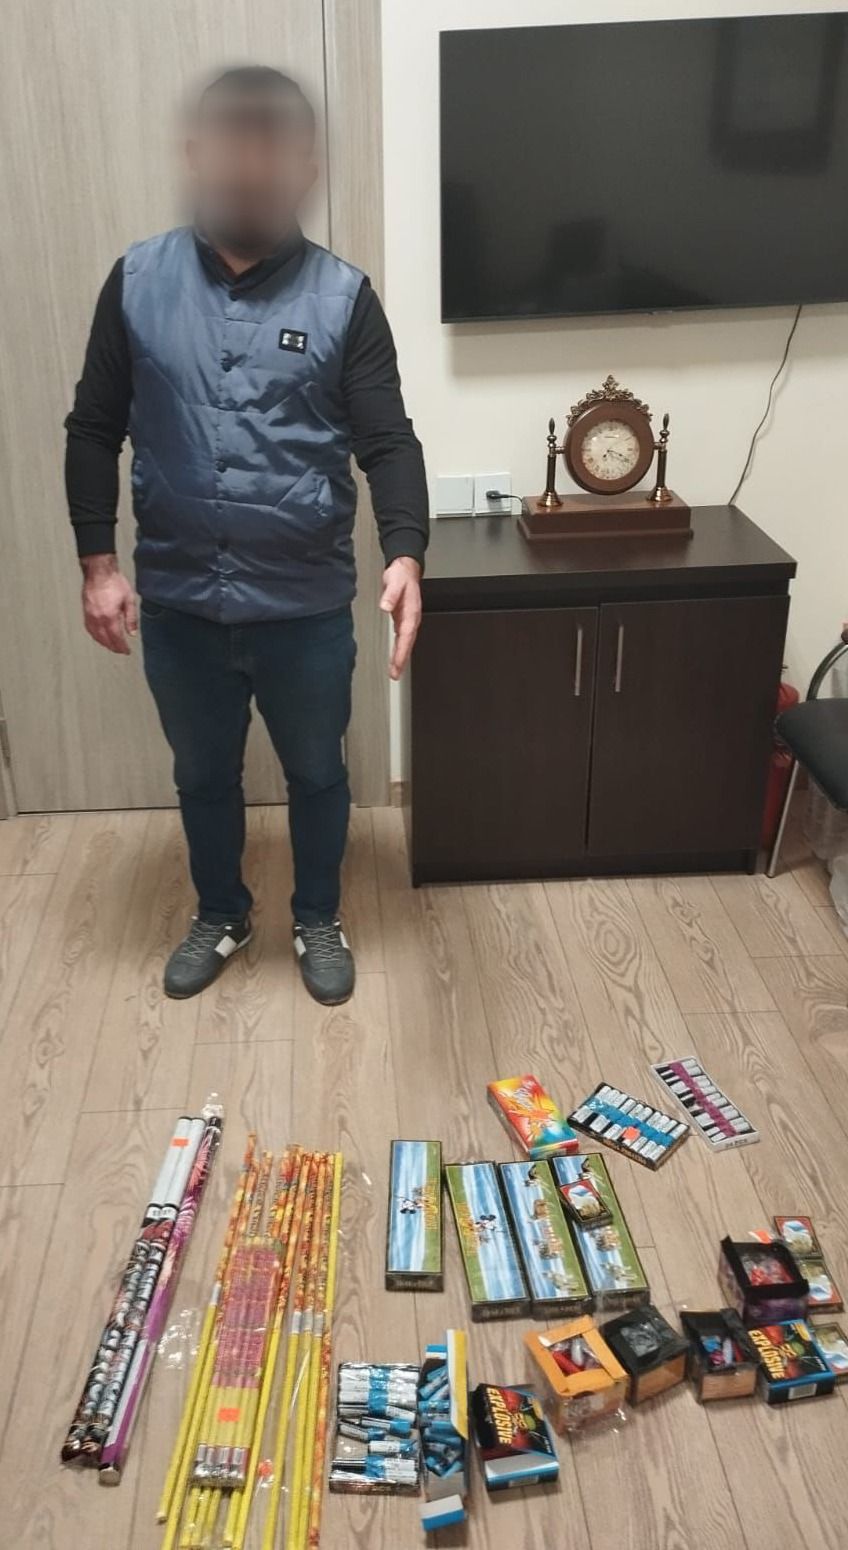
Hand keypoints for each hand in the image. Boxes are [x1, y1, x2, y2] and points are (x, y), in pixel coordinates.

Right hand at [81, 555, 137, 653]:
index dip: (122, 647)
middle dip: (113, 647)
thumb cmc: (114, 582)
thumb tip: (132, 633)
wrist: (99, 571)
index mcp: (110, 616)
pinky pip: (89, 628)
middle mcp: (98, 618)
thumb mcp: (129, 600)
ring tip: (111, 646)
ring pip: (95, 635)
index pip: (116, 638)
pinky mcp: (85, 611)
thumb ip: (131, 619)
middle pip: (105, 639)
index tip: (126, 651)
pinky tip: (99, 636)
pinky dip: (95, 635)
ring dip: (103, 643)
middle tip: (120, 650)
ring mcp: (89, 615)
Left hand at [380, 556, 421, 679]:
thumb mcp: (395, 582)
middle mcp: (411, 619)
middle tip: (395, 674)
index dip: (402, 652)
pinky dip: (399, 649)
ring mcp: (407, 620)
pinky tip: (396, 657)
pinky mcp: (402, 619)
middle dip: (402, 660)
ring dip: (401, 657)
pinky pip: (402, 638)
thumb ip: (390, 595)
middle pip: (407, 644)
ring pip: (405, 643)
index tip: (397, 664)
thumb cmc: (401, 576)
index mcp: (411, 612)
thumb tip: (385, 606)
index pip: (407, 636)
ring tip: (395, 671)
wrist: (405, 569)